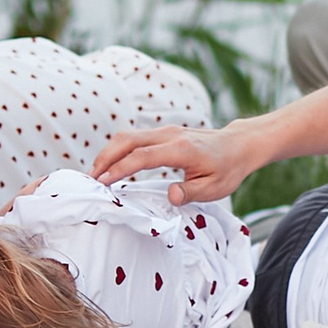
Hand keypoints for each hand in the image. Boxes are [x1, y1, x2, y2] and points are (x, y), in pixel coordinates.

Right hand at [90, 124, 255, 206]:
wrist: (238, 145)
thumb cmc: (227, 169)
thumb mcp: (214, 188)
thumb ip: (190, 192)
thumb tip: (169, 196)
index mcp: (181, 149)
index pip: (142, 157)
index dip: (119, 169)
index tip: (103, 183)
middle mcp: (169, 135)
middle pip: (127, 140)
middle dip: (104, 158)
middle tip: (89, 180)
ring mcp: (165, 131)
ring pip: (127, 136)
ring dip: (108, 153)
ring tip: (95, 175)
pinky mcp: (163, 133)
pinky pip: (134, 138)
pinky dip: (118, 150)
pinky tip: (111, 166)